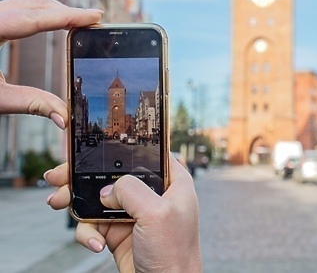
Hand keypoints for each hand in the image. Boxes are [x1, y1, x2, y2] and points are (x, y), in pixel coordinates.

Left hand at [0, 0, 101, 127]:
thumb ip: (32, 104)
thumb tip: (65, 118)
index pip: (35, 17)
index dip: (68, 16)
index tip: (94, 16)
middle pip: (34, 3)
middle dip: (66, 11)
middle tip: (92, 23)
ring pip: (28, 1)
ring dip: (55, 10)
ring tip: (78, 24)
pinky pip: (20, 7)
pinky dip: (42, 13)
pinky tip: (54, 24)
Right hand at [44, 155, 201, 272]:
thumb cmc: (174, 253)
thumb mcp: (157, 213)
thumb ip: (131, 190)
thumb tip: (107, 188)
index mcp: (173, 181)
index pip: (145, 153)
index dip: (119, 146)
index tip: (90, 146)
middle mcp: (153, 194)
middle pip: (113, 174)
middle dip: (83, 175)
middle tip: (59, 176)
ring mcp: (134, 213)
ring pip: (97, 198)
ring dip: (75, 201)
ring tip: (58, 202)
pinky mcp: (119, 232)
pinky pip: (94, 224)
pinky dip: (87, 233)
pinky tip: (95, 243)